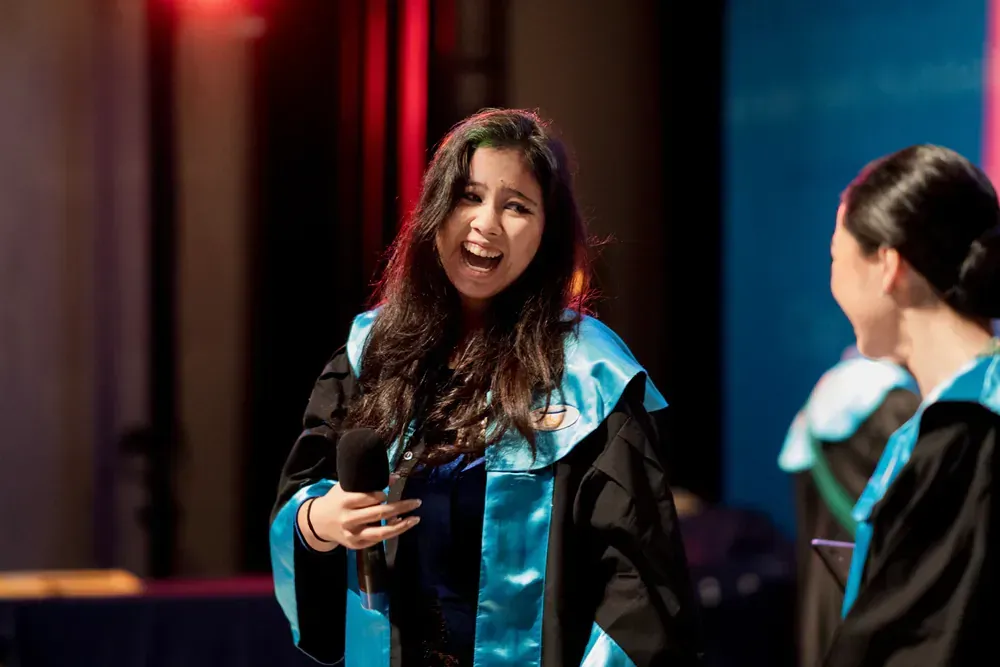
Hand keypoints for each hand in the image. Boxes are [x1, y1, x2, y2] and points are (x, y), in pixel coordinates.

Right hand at [299, 484, 420, 550]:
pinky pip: (379, 539)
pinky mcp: (357, 545)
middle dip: (401, 507)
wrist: (318, 523)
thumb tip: (395, 477)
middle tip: (417, 502)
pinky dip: (392, 531)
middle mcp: (349, 520)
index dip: (382, 494)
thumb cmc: (336, 500)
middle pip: (379, 514)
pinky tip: (402, 523)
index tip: (388, 492)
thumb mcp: (345, 487)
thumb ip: (367, 483)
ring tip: (415, 518)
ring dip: (402, 525)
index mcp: (344, 502)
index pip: (368, 498)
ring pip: (382, 532)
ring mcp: (353, 535)